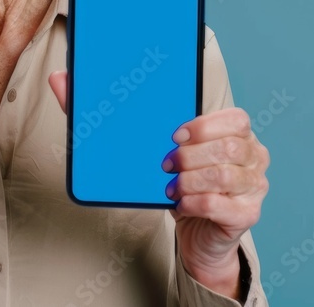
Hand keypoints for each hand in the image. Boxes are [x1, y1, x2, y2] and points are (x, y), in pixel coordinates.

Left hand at [48, 71, 270, 299]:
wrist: (197, 236)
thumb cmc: (177, 184)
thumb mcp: (150, 149)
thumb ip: (110, 113)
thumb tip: (60, 78)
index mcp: (235, 132)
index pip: (235, 117)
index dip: (204, 124)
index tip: (173, 134)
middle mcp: (252, 155)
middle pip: (231, 145)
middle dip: (191, 155)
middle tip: (164, 164)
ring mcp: (253, 186)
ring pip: (225, 174)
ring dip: (190, 179)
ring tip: (170, 185)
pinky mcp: (246, 214)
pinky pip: (223, 204)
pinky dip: (196, 202)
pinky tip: (179, 203)